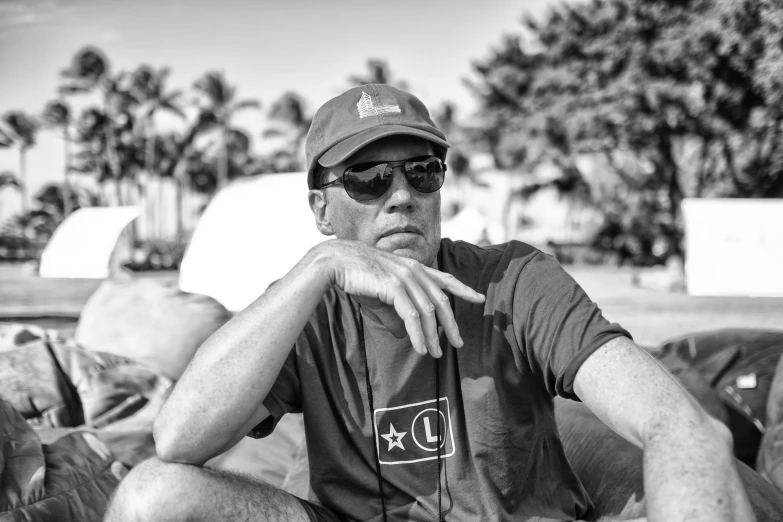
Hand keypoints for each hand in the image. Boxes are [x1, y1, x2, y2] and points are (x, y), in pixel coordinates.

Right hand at [318, 240, 484, 357]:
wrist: (335, 262)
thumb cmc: (355, 276)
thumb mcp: (380, 296)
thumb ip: (394, 314)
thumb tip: (406, 335)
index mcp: (413, 267)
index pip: (445, 279)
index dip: (463, 289)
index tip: (479, 299)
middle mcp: (413, 270)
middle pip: (441, 300)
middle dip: (451, 324)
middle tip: (458, 343)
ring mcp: (404, 277)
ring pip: (427, 312)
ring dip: (432, 336)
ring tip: (435, 354)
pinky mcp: (393, 287)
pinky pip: (411, 316)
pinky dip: (417, 335)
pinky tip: (419, 349)